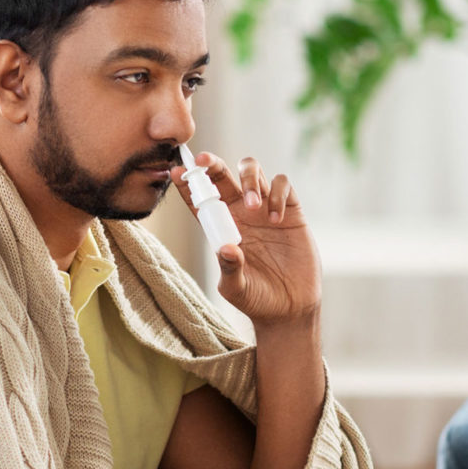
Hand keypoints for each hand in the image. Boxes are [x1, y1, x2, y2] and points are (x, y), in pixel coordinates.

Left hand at [172, 152, 319, 326]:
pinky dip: (277, 194)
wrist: (291, 307)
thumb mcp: (236, 289)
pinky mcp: (290, 210)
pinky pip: (282, 184)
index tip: (176, 172)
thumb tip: (226, 249)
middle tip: (205, 161)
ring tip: (254, 206)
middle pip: (222, 174)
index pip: (199, 198)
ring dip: (250, 180)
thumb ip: (229, 269)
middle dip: (211, 163)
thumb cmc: (257, 299)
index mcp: (220, 227)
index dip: (187, 182)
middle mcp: (239, 212)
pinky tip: (276, 219)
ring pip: (252, 170)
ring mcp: (264, 208)